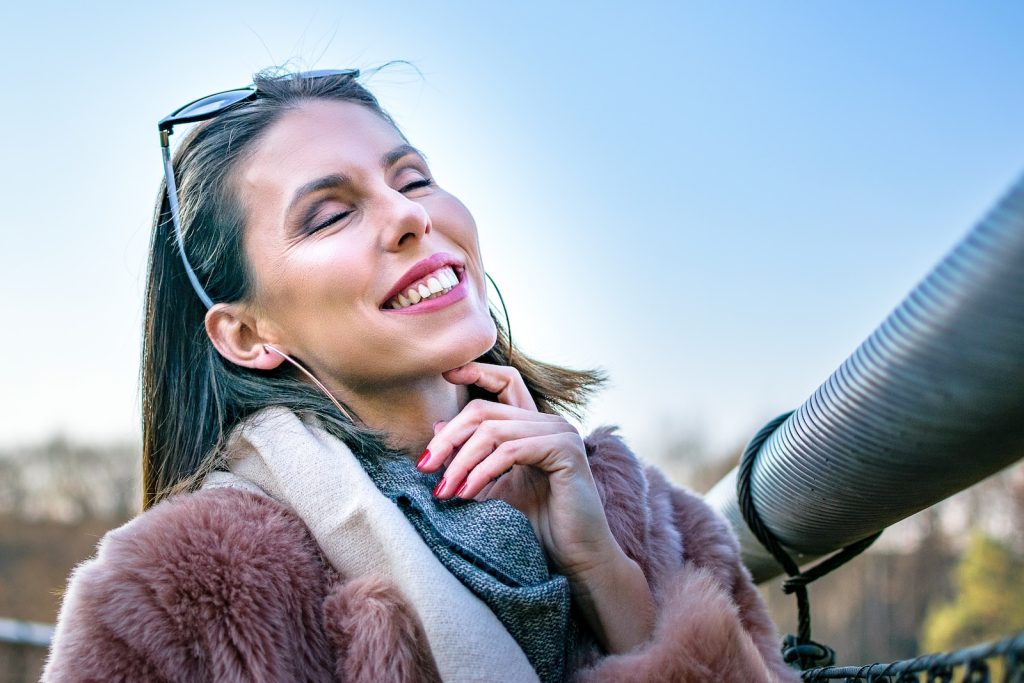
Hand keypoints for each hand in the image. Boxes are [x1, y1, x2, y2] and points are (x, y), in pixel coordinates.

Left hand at [418, 362, 655, 651]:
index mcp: (534, 426)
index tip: (445, 375)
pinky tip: (468, 493)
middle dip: (449, 438)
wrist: (577, 561)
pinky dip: (482, 471)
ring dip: (461, 462)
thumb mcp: (493, 487)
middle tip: (425, 468)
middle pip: (485, 410)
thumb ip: (471, 458)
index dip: (475, 371)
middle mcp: (549, 423)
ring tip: (445, 491)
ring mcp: (561, 433)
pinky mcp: (566, 451)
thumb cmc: (538, 528)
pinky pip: (511, 451)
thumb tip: (437, 427)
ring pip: (493, 431)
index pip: (506, 381)